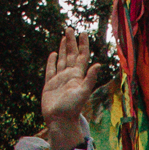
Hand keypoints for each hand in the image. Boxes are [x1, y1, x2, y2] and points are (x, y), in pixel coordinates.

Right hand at [38, 29, 101, 149]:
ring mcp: (60, 80)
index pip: (81, 56)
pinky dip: (52, 61)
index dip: (82, 44)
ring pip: (62, 60)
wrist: (60, 120)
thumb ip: (90, 79)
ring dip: (63, 49)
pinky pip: (51, 70)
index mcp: (78, 76)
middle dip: (71, 42)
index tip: (83, 33)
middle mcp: (70, 76)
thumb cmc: (72, 108)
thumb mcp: (83, 92)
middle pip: (71, 55)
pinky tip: (53, 54)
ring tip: (64, 38)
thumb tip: (99, 65)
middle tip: (69, 28)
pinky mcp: (50, 85)